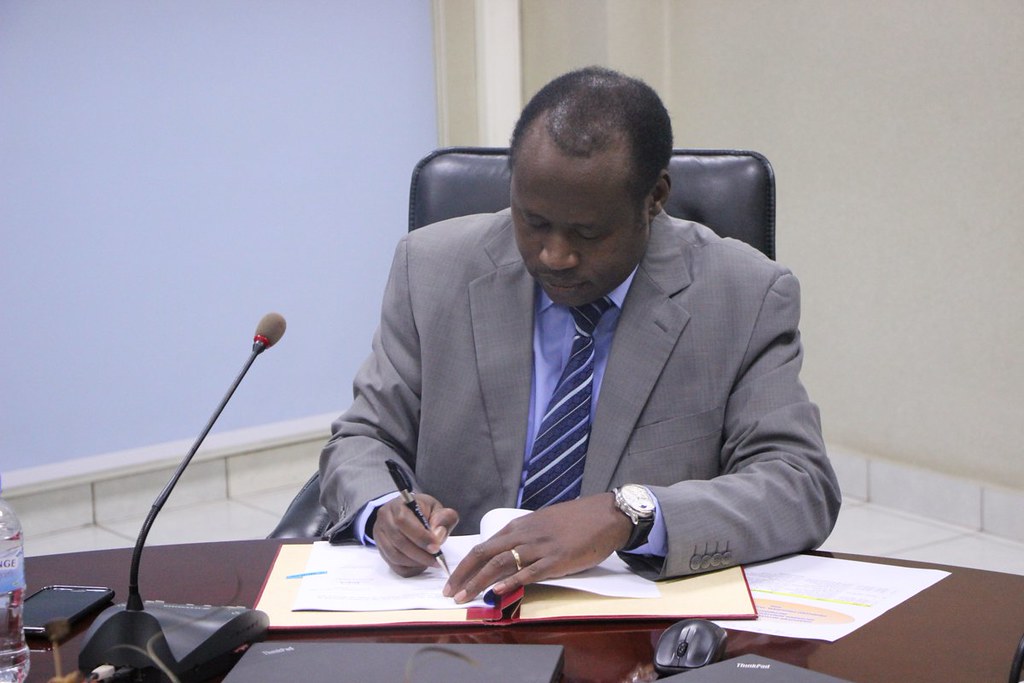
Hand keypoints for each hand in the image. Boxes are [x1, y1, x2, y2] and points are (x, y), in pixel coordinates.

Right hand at [372, 493, 458, 576]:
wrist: (408, 513)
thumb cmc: (423, 510)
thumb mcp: (437, 508)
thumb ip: (443, 518)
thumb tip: (437, 535)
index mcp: (397, 504)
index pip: (403, 520)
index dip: (420, 536)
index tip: (436, 547)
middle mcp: (384, 518)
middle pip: (398, 540)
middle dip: (420, 553)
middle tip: (436, 559)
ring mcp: (380, 535)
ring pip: (394, 555)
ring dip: (415, 562)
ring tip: (431, 561)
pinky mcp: (381, 549)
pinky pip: (393, 565)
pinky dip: (409, 568)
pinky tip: (421, 564)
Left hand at [443, 493, 631, 602]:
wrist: (605, 515)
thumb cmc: (576, 520)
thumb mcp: (543, 524)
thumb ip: (524, 538)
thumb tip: (507, 555)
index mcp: (520, 527)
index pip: (484, 546)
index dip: (465, 564)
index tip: (452, 579)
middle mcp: (524, 535)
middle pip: (485, 554)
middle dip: (463, 575)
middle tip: (448, 593)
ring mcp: (540, 547)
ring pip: (501, 564)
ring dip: (479, 582)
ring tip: (464, 597)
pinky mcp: (557, 560)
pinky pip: (529, 572)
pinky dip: (511, 582)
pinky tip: (498, 592)